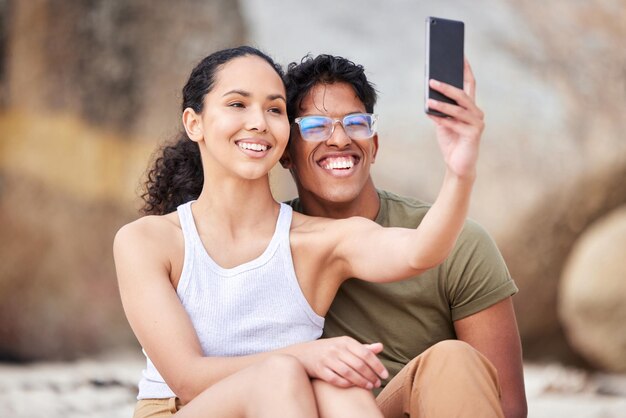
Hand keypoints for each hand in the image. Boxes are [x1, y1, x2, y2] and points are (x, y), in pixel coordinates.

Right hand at [296, 337, 387, 388]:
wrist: (303, 353)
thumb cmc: (329, 349)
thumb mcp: (345, 345)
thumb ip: (363, 348)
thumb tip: (380, 347)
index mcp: (345, 341)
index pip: (365, 353)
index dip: (377, 365)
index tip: (385, 375)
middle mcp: (336, 349)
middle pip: (359, 364)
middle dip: (371, 376)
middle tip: (378, 383)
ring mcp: (327, 359)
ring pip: (349, 373)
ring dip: (361, 382)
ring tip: (370, 387)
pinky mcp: (319, 369)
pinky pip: (336, 379)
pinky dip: (347, 384)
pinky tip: (354, 386)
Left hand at [427, 58, 483, 178]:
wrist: (458, 165)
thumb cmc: (451, 142)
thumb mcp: (442, 123)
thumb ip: (438, 111)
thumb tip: (428, 98)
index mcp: (470, 107)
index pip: (469, 85)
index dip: (465, 70)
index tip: (460, 56)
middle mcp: (476, 113)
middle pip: (462, 95)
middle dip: (446, 87)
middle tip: (432, 80)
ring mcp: (477, 123)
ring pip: (458, 109)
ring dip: (442, 104)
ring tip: (428, 99)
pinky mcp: (474, 134)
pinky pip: (456, 124)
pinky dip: (444, 120)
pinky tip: (433, 115)